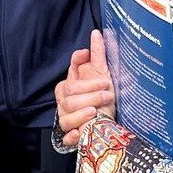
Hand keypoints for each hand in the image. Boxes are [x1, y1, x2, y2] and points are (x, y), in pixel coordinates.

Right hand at [54, 30, 114, 147]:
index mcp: (67, 87)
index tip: (106, 81)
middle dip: (91, 96)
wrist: (105, 121)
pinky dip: (72, 136)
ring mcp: (66, 120)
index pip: (72, 83)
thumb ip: (97, 54)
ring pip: (67, 118)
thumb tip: (96, 33)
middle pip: (70, 99)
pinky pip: (66, 138)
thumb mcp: (100, 74)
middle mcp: (64, 103)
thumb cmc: (101, 96)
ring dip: (82, 114)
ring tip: (96, 112)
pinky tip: (80, 134)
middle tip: (107, 95)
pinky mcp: (70, 136)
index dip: (89, 83)